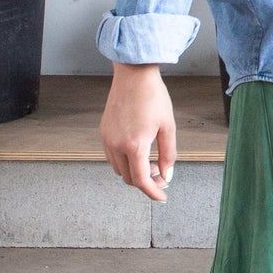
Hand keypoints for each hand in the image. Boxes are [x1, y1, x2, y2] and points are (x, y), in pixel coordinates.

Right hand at [99, 63, 177, 203]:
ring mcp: (107, 139)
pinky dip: (124, 161)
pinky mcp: (104, 132)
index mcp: (134, 145)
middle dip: (146, 181)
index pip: (141, 180)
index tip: (162, 196)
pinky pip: (112, 157)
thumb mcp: (167, 126)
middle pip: (129, 178)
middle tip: (162, 173)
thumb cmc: (153, 97)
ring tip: (151, 160)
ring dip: (134, 171)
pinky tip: (138, 151)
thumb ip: (168, 153)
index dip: (153, 192)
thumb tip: (167, 174)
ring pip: (119, 169)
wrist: (134, 76)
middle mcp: (116, 145)